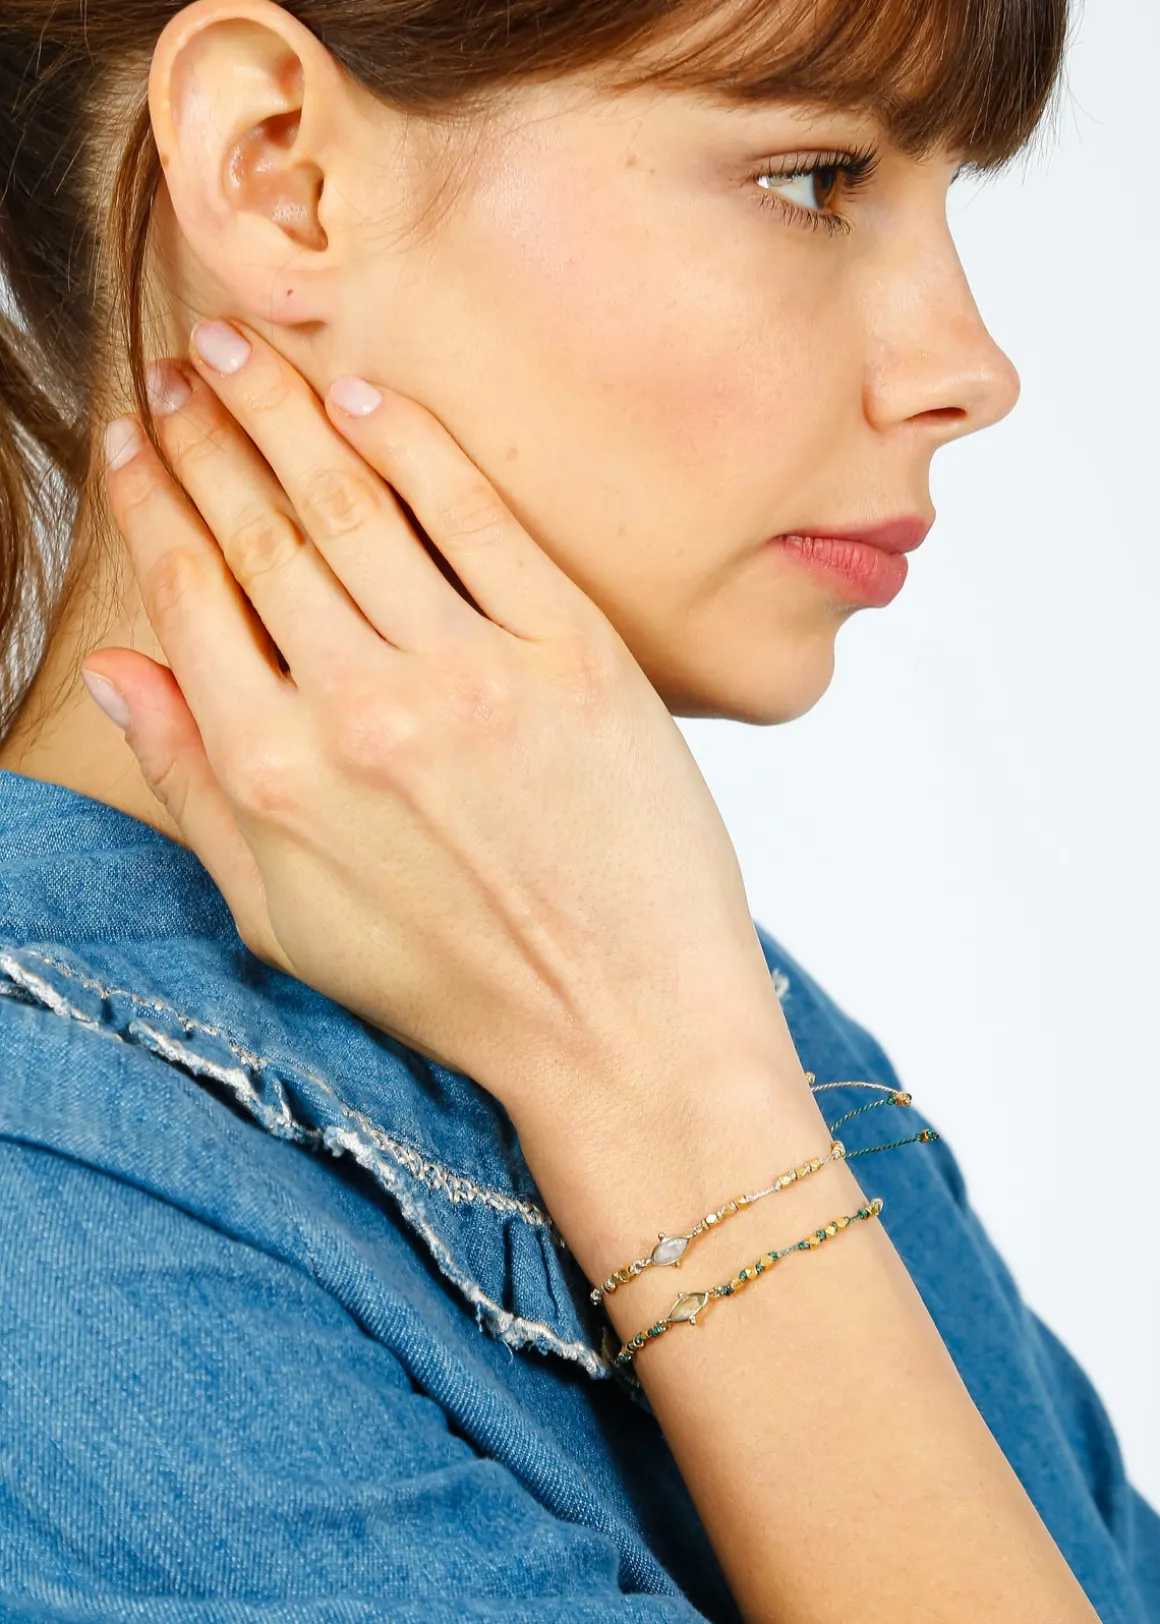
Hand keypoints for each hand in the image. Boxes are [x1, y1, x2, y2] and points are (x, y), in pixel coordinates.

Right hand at [87, 322, 793, 1126]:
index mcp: (271, 775)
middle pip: (261, 531)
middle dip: (209, 432)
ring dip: (286, 412)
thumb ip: (189, 787)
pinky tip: (365, 395)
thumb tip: (114, 668)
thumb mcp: (282, 919)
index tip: (137, 440)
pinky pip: (474, 518)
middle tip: (181, 363)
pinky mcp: (571, 654)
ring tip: (245, 347)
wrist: (620, 1024)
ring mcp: (469, 674)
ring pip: (351, 505)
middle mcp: (357, 710)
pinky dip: (414, 445)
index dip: (156, 501)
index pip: (191, 595)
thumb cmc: (451, 983)